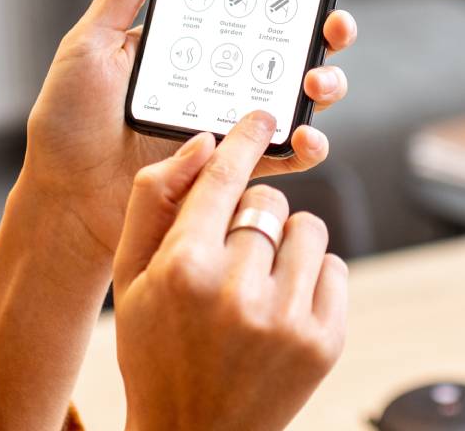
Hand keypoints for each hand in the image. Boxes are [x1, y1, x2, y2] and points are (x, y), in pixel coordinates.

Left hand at [21, 0, 357, 260]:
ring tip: (317, 83)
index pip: (249, 10)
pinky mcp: (231, 172)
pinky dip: (305, 148)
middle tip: (332, 28)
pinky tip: (307, 138)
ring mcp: (228, 126)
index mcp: (189, 46)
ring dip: (322, 87)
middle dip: (323, 36)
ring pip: (294, 101)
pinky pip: (280, 158)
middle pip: (287, 51)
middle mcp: (217, 81)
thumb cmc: (68, 120)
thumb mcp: (90, 43)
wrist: (63, 196)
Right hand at [112, 112, 345, 430]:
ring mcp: (286, 320)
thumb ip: (153, 203)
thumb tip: (203, 144)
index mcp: (183, 269)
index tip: (262, 115)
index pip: (224, 178)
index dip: (245, 139)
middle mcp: (237, 291)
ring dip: (288, 243)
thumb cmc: (154, 349)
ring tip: (259, 281)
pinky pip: (335, 267)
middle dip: (253, 217)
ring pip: (308, 229)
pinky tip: (281, 306)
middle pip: (268, 202)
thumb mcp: (128, 277)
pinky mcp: (324, 342)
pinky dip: (314, 278)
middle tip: (233, 254)